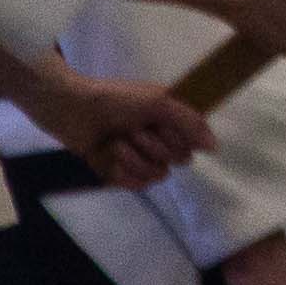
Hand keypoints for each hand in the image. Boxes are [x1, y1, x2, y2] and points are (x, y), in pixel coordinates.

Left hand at [2, 54, 214, 191]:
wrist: (70, 109)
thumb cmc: (115, 99)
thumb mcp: (157, 102)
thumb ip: (190, 122)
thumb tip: (215, 147)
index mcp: (169, 121)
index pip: (191, 145)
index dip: (176, 140)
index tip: (158, 126)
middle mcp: (158, 140)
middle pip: (175, 162)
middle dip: (152, 148)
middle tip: (132, 131)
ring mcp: (138, 157)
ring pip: (155, 176)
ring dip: (134, 160)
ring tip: (115, 144)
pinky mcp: (117, 172)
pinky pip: (135, 185)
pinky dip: (123, 173)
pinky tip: (110, 160)